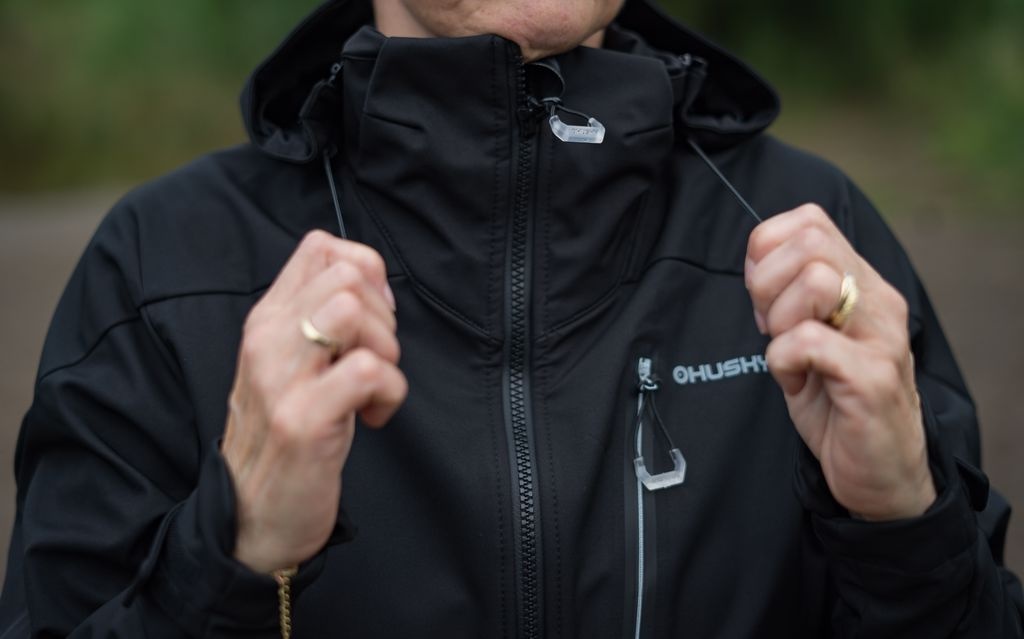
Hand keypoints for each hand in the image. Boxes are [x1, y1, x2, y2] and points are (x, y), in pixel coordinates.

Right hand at [221, 231, 406, 572]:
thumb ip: (318, 319)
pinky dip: (389, 391)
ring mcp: (280, 378)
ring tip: (373, 386)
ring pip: (352, 310)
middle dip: (384, 314)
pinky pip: (368, 370)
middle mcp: (266, 339)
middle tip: (376, 359)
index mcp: (266, 319)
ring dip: (385, 348)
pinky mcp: (302, 419)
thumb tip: (372, 285)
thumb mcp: (293, 364)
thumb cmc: (286, 436)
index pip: (320, 246)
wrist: (251, 517)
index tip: (372, 320)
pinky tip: (373, 417)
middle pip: (346, 273)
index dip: (366, 273)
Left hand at [745, 204, 934, 520]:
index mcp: (862, 283)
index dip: (767, 253)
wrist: (880, 475)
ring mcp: (880, 336)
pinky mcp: (871, 377)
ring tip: (787, 356)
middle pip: (809, 242)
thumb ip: (791, 296)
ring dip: (778, 321)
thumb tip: (755, 263)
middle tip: (771, 328)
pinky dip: (782, 362)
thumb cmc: (836, 405)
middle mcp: (879, 300)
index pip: (808, 221)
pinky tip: (794, 383)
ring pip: (813, 281)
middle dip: (767, 283)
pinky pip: (806, 340)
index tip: (764, 299)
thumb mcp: (808, 337)